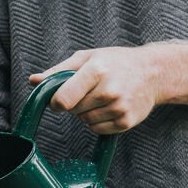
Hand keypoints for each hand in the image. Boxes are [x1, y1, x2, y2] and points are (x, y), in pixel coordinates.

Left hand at [29, 44, 170, 133]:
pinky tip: (110, 107)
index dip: (55, 102)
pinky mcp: (126, 122)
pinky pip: (97, 129)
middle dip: (75, 103)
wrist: (154, 72)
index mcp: (96, 71)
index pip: (63, 99)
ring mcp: (119, 108)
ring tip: (102, 97)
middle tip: (89, 91)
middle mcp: (109, 90)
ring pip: (85, 121)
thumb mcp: (86, 58)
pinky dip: (98, 121)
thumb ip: (57, 71)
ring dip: (87, 113)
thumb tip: (33, 81)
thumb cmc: (115, 62)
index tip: (58, 100)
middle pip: (73, 111)